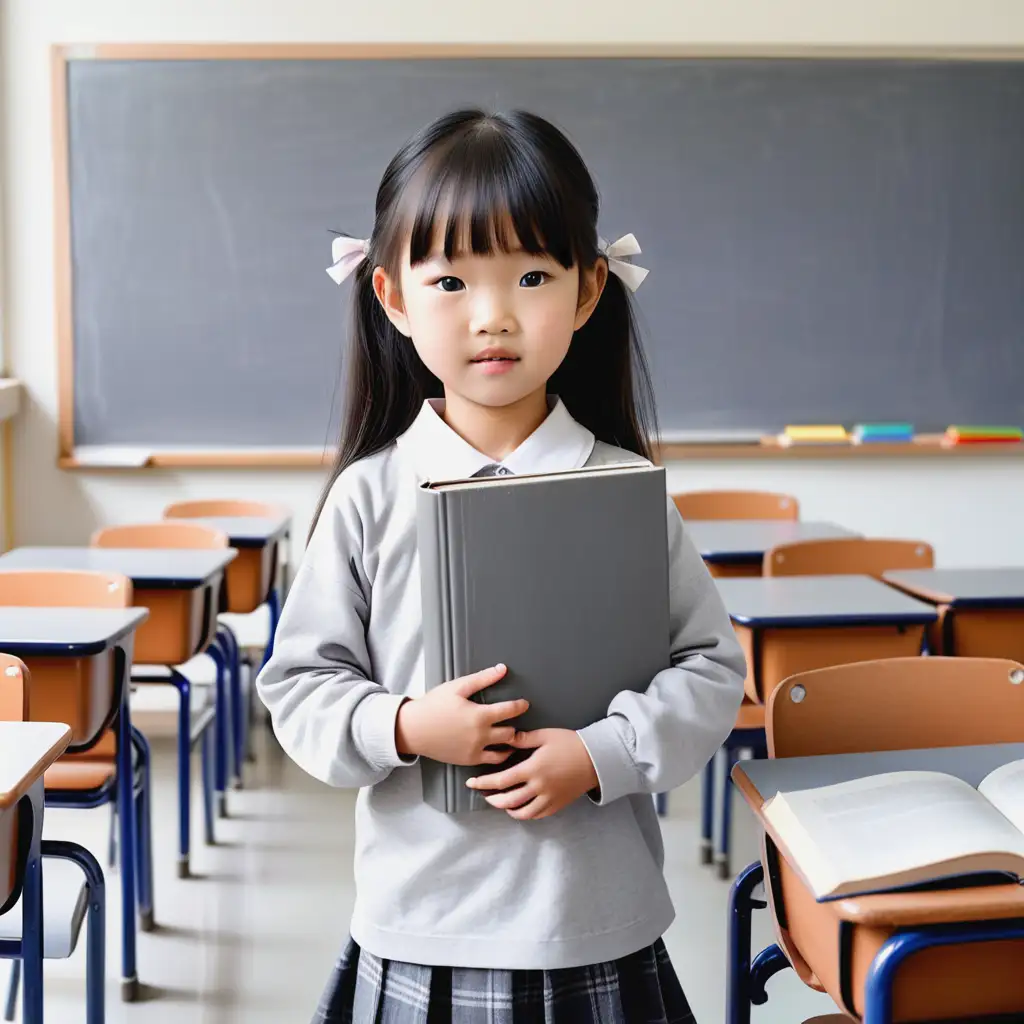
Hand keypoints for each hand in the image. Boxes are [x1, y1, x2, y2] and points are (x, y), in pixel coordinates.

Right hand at [395, 663, 527, 765]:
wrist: (413, 729)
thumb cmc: (434, 705)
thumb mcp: (457, 687)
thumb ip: (482, 678)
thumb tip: (502, 669)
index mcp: (480, 716)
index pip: (510, 711)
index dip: (520, 706)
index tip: (524, 704)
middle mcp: (481, 736)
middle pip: (510, 733)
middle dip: (516, 725)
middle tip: (516, 720)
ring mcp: (475, 750)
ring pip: (504, 750)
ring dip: (511, 742)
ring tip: (512, 736)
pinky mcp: (469, 760)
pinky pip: (492, 761)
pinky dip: (500, 755)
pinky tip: (501, 748)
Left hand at [465, 728, 598, 819]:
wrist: (597, 759)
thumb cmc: (570, 743)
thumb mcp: (545, 736)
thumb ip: (523, 739)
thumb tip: (505, 737)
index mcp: (533, 769)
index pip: (501, 781)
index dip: (483, 783)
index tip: (471, 782)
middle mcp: (539, 788)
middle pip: (508, 800)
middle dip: (492, 798)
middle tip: (482, 793)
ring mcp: (549, 799)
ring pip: (522, 812)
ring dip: (507, 809)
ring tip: (499, 802)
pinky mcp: (557, 805)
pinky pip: (537, 815)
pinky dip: (524, 813)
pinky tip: (519, 807)